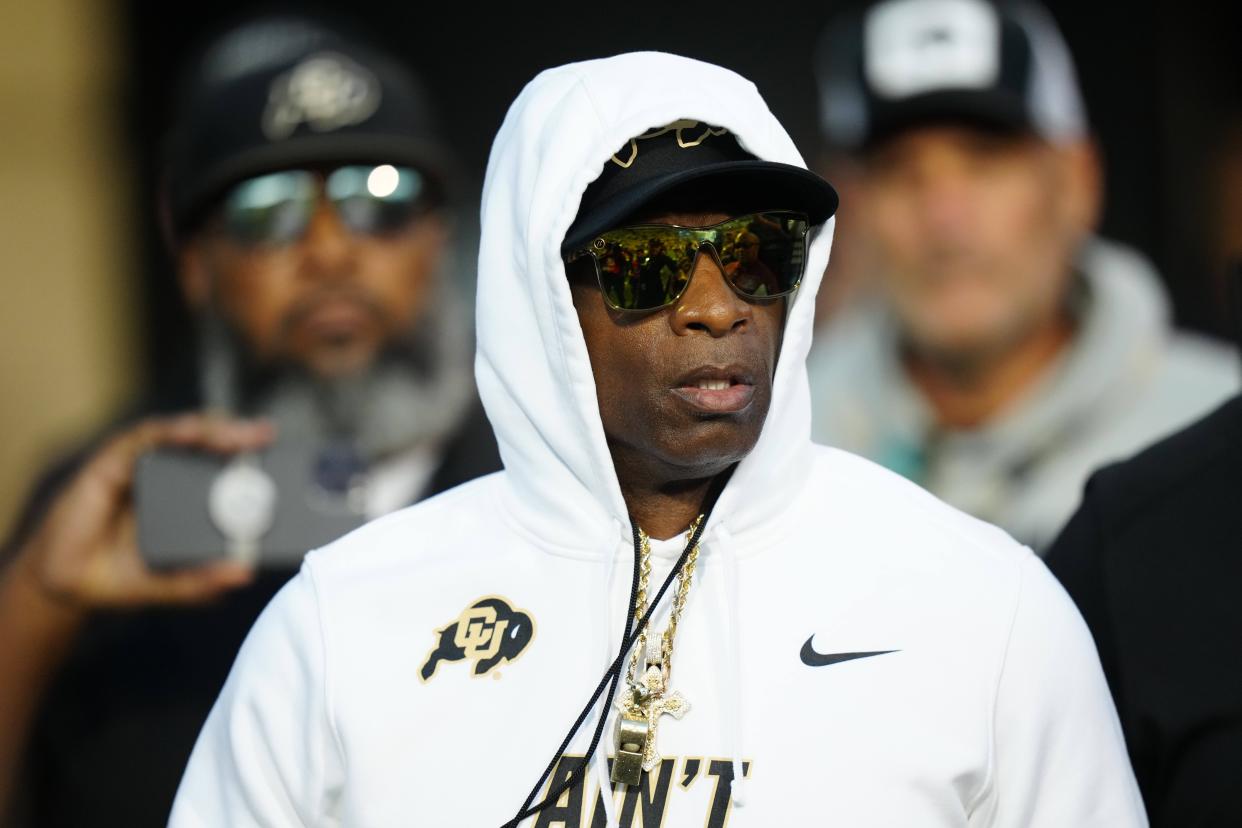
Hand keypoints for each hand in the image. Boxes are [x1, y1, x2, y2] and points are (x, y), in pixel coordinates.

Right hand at [14, 414, 273, 609]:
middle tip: (265, 435)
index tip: (280, 455)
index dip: (252, 459)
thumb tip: (244, 573)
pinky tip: (188, 432)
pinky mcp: (111, 464)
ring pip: (180, 435)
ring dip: (209, 429)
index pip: (226, 470)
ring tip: (235, 434)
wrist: (65, 585)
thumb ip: (202, 580)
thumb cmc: (120, 576)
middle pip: (209, 446)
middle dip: (238, 436)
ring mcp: (140, 467)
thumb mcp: (168, 584)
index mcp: (187, 500)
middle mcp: (167, 477)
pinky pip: (142, 439)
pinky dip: (167, 432)